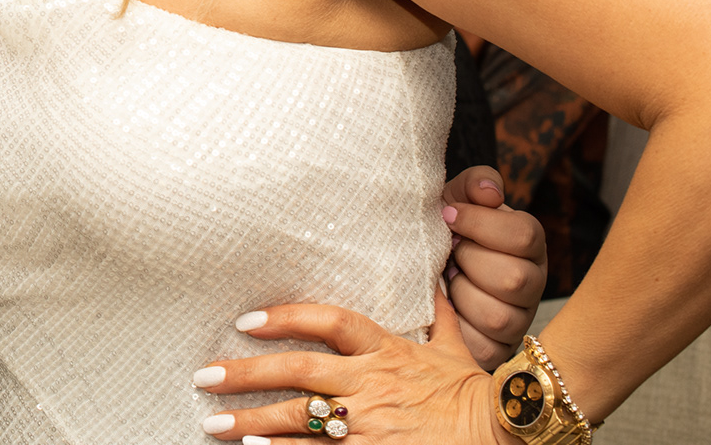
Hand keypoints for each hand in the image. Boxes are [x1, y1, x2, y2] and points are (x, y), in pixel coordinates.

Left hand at [191, 294, 517, 444]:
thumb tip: (438, 281)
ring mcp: (371, 423)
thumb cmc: (476, 395)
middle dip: (246, 374)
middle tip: (204, 376)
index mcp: (386, 350)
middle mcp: (371, 383)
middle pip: (297, 371)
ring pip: (300, 419)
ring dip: (252, 421)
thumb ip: (439, 316)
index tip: (245, 320)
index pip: (327, 321)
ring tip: (213, 424)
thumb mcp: (456, 348)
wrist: (506, 433)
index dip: (284, 316)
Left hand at [442, 166, 546, 366]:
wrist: (418, 269)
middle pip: (515, 279)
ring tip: (447, 281)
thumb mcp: (453, 200)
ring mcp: (518, 319)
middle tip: (449, 254)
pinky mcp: (497, 348)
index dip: (480, 224)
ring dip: (461, 295)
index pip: (525, 235)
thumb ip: (474, 186)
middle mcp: (532, 282)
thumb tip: (490, 192)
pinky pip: (485, 346)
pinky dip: (457, 327)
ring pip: (498, 316)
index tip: (449, 216)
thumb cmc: (443, 232)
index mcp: (527, 243)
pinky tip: (445, 308)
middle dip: (469, 261)